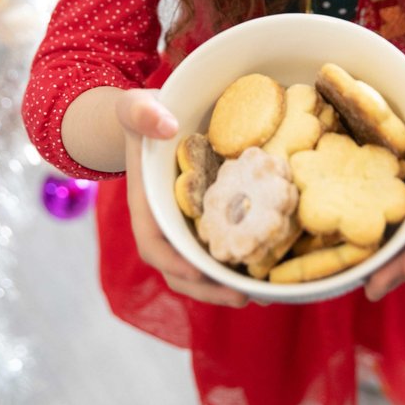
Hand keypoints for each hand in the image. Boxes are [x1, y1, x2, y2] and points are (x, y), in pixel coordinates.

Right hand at [116, 89, 248, 307]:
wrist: (149, 120)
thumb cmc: (142, 117)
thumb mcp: (136, 108)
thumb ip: (144, 113)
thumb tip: (167, 125)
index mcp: (145, 205)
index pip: (153, 244)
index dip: (174, 263)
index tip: (197, 272)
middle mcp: (164, 224)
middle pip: (179, 269)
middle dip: (208, 288)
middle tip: (244, 297)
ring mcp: (184, 226)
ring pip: (200, 267)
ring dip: (226, 284)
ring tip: (263, 293)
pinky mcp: (204, 220)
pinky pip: (218, 247)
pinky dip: (238, 259)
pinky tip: (268, 264)